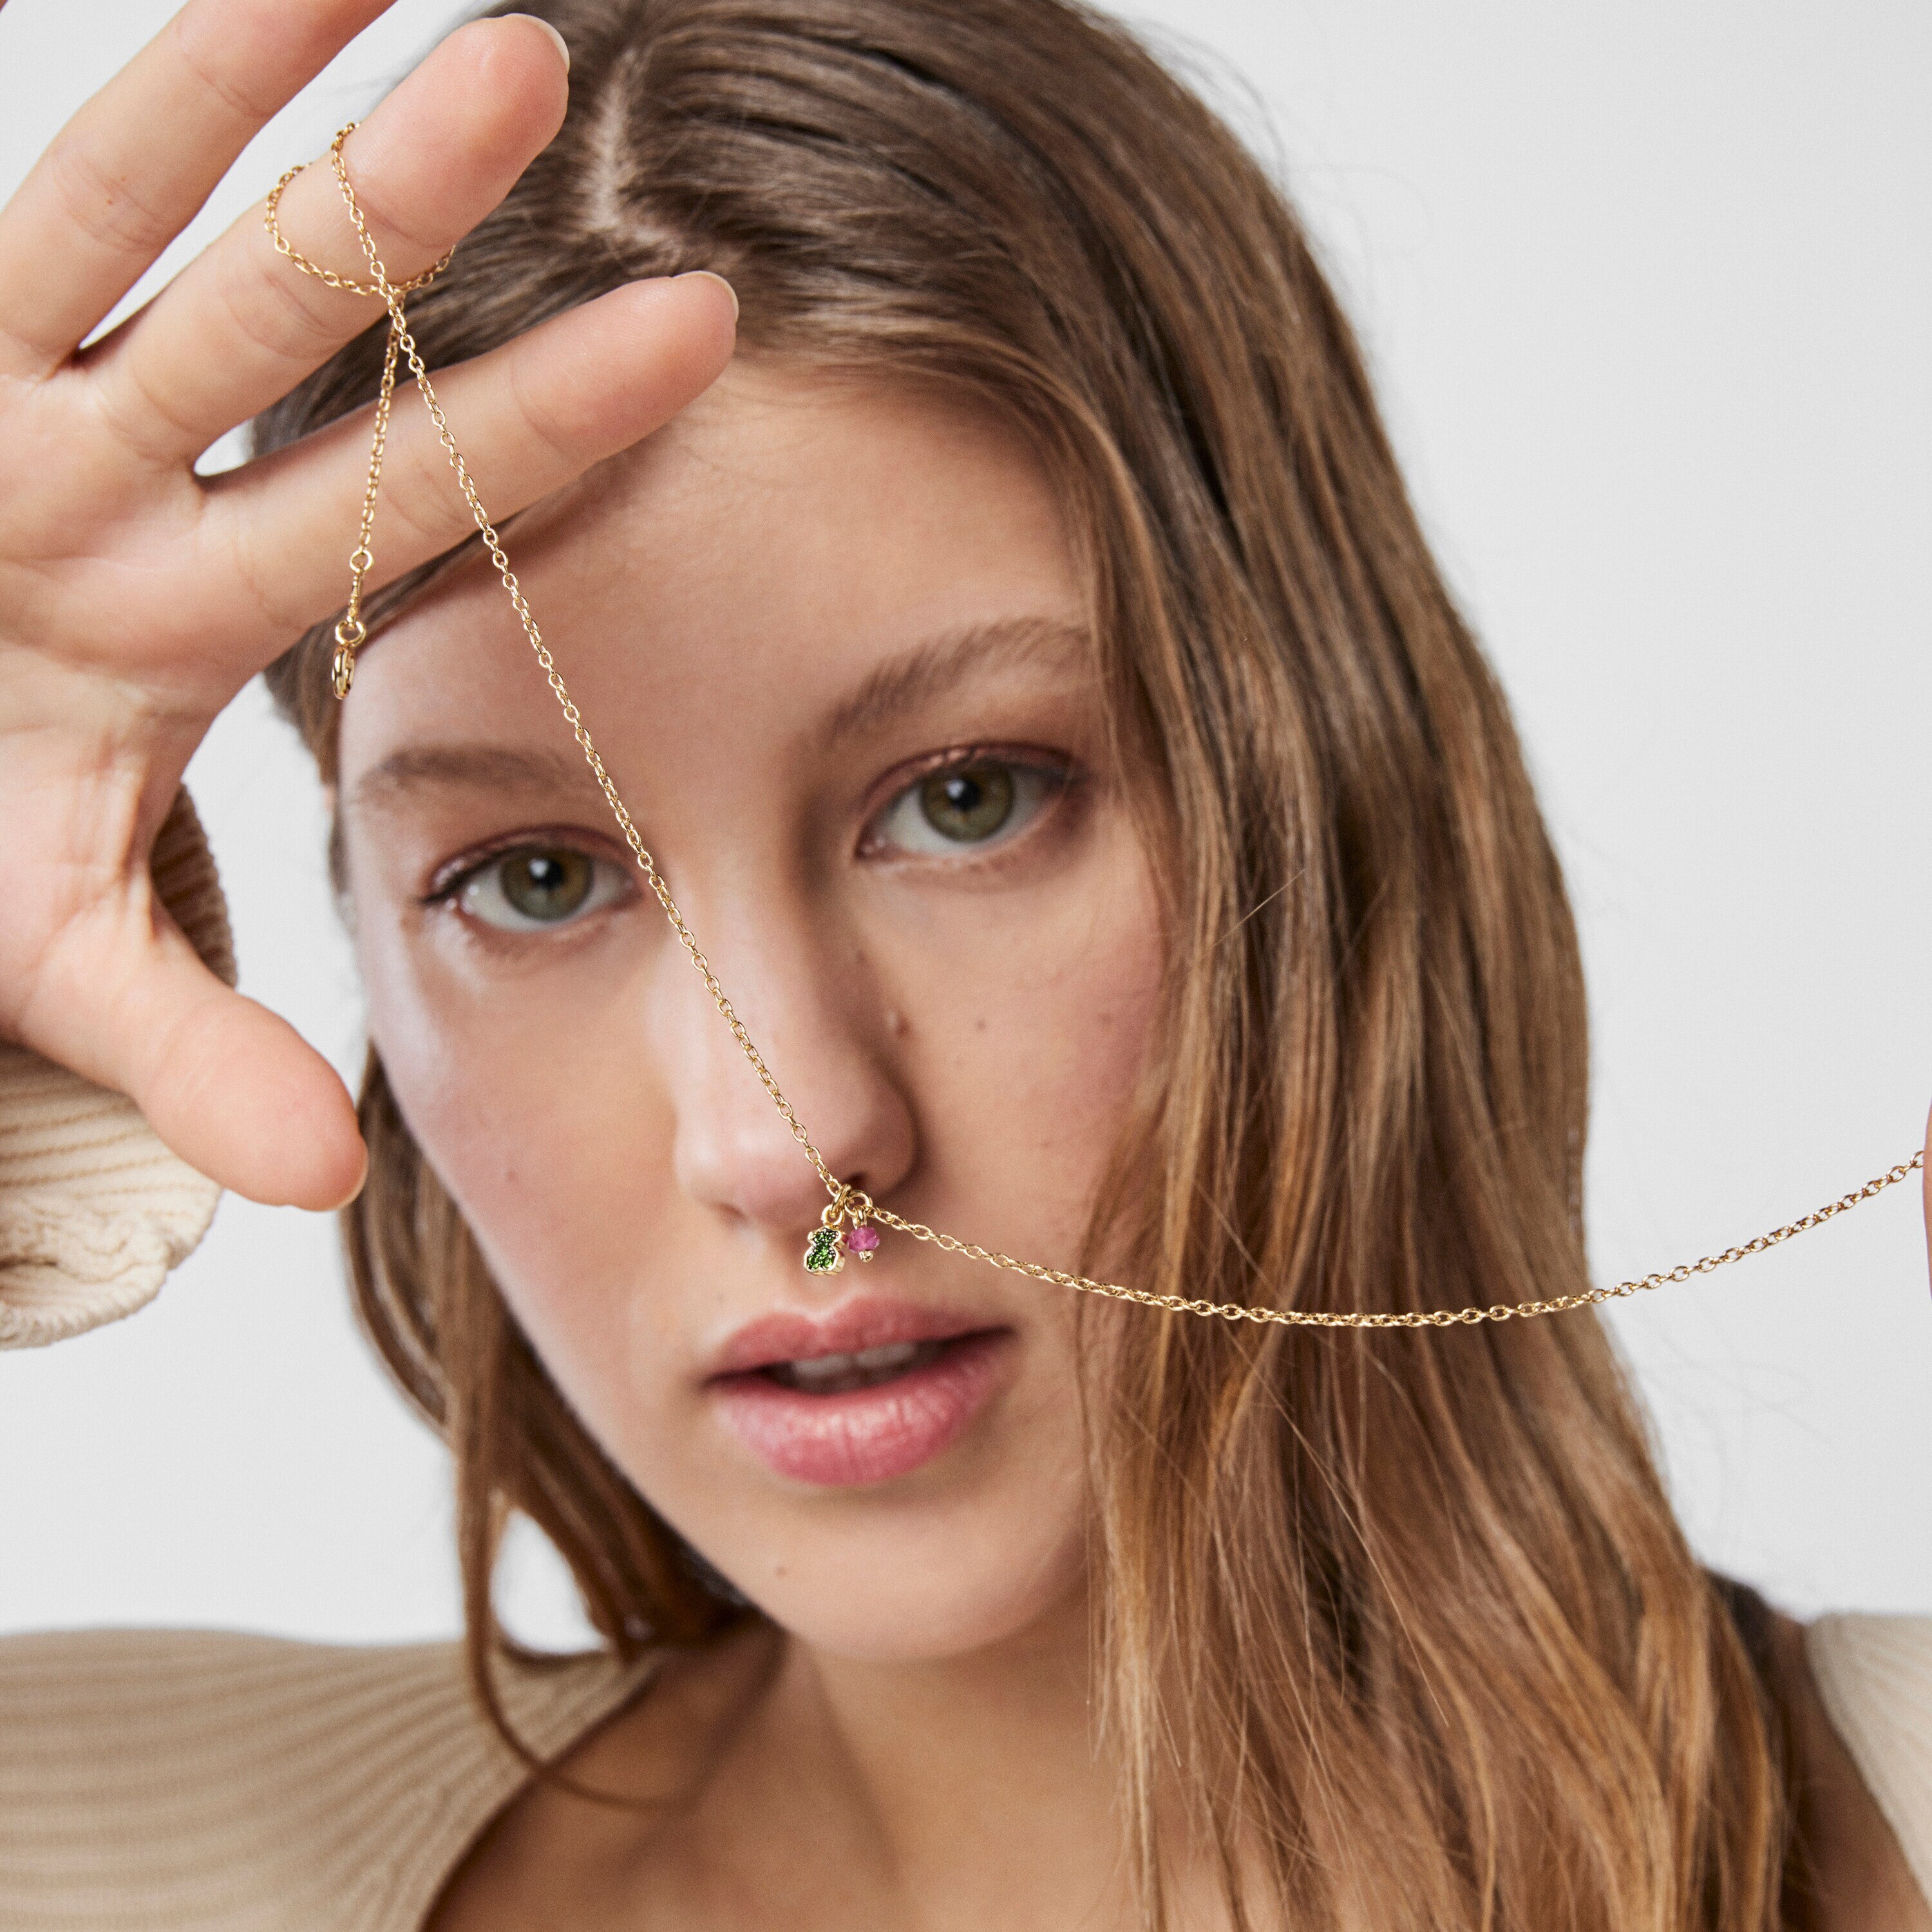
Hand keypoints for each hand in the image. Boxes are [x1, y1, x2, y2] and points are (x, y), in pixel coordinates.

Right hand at [0, 1, 736, 1209]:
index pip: (386, 496)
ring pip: (105, 210)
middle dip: (385, 206)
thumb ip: (189, 1044)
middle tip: (547, 70)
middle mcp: (90, 473)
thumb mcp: (46, 952)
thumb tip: (337, 1181)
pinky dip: (103, 110)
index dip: (532, 421)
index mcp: (176, 609)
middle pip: (265, 319)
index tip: (699, 334)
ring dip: (223, 86)